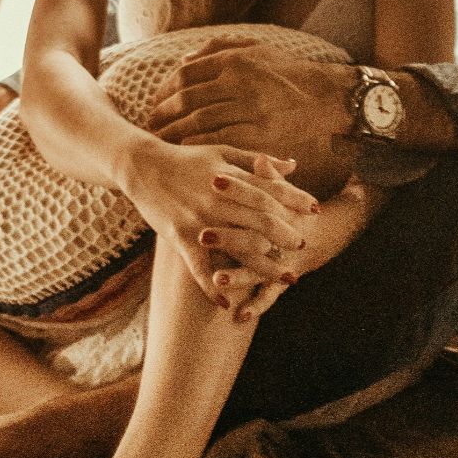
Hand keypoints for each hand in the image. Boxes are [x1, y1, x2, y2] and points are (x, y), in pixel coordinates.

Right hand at [114, 140, 316, 306]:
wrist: (142, 167)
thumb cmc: (187, 159)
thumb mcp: (223, 152)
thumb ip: (258, 162)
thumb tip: (292, 165)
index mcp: (231, 178)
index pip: (270, 190)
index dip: (295, 200)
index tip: (315, 210)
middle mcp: (219, 200)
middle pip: (261, 221)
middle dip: (286, 236)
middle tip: (303, 247)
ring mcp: (200, 220)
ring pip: (238, 247)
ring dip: (263, 266)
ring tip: (284, 278)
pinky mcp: (180, 237)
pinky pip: (198, 268)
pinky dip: (211, 287)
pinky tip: (225, 305)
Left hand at [147, 40, 358, 198]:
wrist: (325, 95)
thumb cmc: (287, 72)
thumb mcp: (255, 49)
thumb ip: (217, 49)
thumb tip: (182, 62)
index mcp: (234, 60)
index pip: (185, 75)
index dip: (164, 91)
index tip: (156, 103)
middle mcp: (239, 82)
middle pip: (186, 100)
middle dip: (162, 115)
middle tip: (151, 126)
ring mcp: (250, 109)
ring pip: (198, 122)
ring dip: (174, 134)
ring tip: (162, 142)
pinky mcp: (260, 133)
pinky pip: (219, 141)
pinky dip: (198, 146)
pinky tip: (187, 151)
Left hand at [214, 173, 381, 322]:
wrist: (332, 230)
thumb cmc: (296, 207)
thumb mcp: (285, 191)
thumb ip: (271, 177)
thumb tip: (261, 158)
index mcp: (281, 209)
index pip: (259, 196)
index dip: (237, 189)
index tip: (214, 180)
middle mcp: (281, 237)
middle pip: (256, 236)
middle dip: (229, 238)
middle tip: (203, 235)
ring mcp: (282, 259)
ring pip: (260, 269)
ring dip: (239, 275)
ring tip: (219, 279)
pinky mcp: (282, 278)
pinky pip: (270, 294)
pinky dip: (256, 305)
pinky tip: (237, 315)